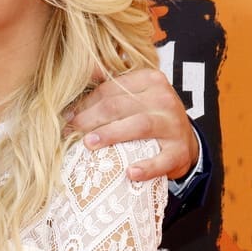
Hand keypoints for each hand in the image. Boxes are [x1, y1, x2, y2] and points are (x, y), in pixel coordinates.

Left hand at [66, 68, 197, 181]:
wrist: (184, 141)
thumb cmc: (149, 114)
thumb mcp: (134, 94)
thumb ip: (108, 87)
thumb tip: (75, 78)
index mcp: (149, 79)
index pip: (109, 90)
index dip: (85, 104)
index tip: (67, 117)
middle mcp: (164, 98)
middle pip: (119, 106)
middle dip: (90, 119)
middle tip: (71, 131)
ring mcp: (174, 124)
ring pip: (138, 125)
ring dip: (111, 134)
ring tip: (89, 143)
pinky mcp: (180, 151)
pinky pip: (163, 159)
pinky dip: (147, 167)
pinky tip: (130, 172)